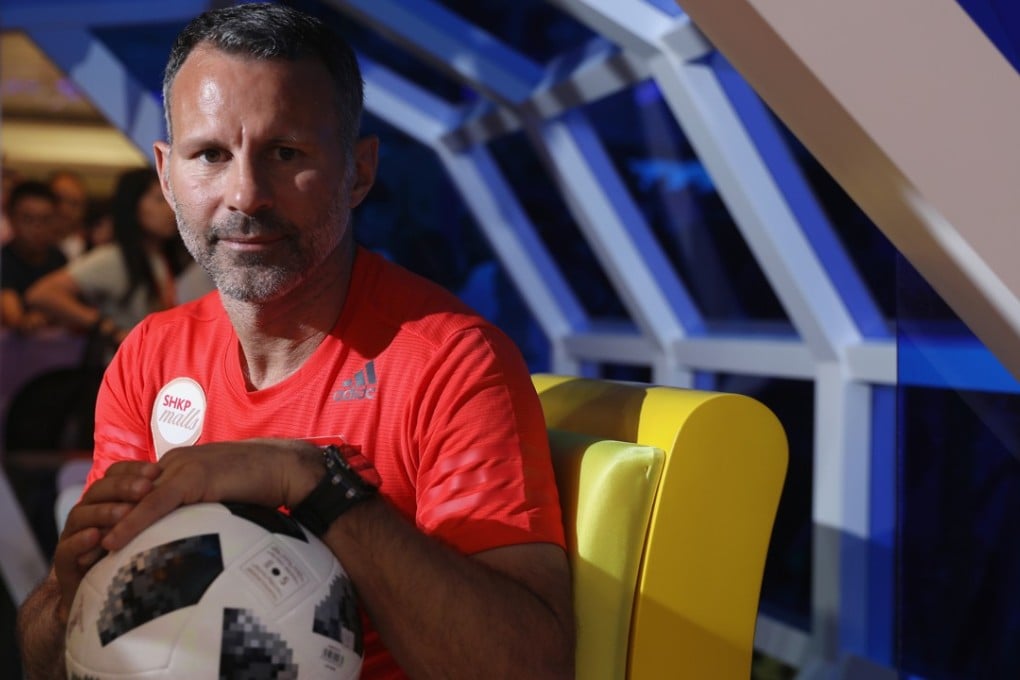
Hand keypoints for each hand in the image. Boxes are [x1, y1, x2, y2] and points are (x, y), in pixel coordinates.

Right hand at [54, 461, 159, 623]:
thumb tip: (206, 498)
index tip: (156, 471)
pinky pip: (66, 548)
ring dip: (104, 511)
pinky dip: (80, 541)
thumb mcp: (153, 534)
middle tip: (145, 488)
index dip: (133, 472)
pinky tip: (96, 537)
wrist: (100, 604)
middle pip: (99, 490)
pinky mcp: (64, 563)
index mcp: (108, 503)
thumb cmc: (133, 562)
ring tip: (125, 513)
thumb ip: (166, 516)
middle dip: (122, 487)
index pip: (115, 477)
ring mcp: (73, 537)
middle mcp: (88, 515)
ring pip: (81, 514)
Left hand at [101, 438, 322, 551]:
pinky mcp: (194, 478)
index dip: (118, 512)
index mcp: (180, 465)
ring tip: (89, 552)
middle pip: (128, 492)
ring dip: (110, 525)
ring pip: (135, 499)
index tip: (102, 539)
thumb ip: (203, 505)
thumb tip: (194, 534)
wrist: (287, 468)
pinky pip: (155, 505)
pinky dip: (131, 523)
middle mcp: (175, 462)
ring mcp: (183, 468)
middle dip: (105, 519)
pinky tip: (113, 542)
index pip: (137, 489)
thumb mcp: (223, 493)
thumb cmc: (263, 483)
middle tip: (87, 550)